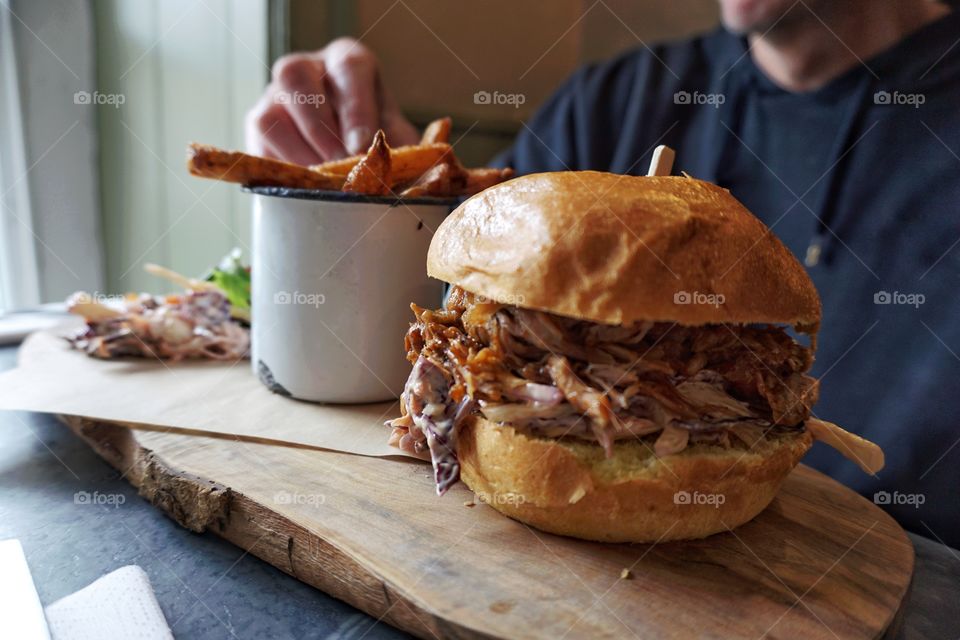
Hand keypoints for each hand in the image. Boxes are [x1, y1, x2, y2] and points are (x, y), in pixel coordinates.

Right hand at [245, 38, 419, 164]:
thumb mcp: (394, 136)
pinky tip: (305, 184)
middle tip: (338, 164)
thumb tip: (392, 166)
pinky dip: (283, 168)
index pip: (348, 67)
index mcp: (347, 62)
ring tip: (322, 181)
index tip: (362, 146)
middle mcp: (306, 68)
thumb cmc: (375, 140)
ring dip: (298, 153)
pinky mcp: (258, 126)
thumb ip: (397, 144)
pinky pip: (258, 147)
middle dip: (319, 128)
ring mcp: (275, 95)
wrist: (348, 154)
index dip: (355, 108)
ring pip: (270, 115)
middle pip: (295, 77)